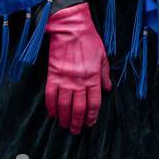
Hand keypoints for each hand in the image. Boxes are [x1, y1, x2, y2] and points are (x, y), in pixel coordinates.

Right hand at [44, 3, 110, 133]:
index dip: (92, 116)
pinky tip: (52, 114)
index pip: (94, 103)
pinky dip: (51, 106)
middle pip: (79, 108)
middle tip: (76, 131)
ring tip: (64, 126)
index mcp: (93, 77)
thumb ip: (105, 74)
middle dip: (78, 122)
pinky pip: (51, 95)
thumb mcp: (102, 56)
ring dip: (65, 118)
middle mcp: (80, 81)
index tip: (90, 123)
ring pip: (65, 105)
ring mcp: (65, 79)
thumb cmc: (88, 39)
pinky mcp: (53, 75)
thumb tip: (108, 89)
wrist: (70, 28)